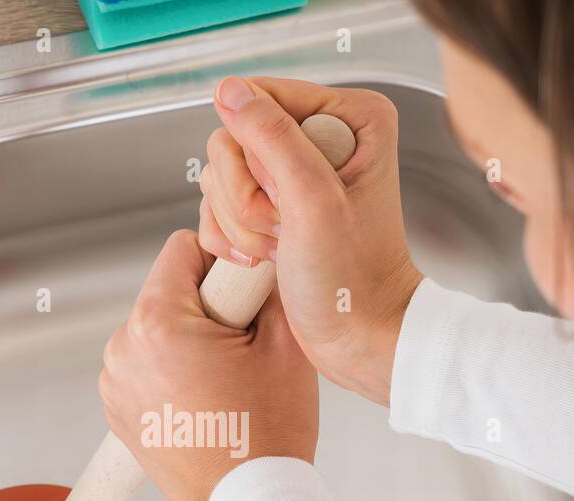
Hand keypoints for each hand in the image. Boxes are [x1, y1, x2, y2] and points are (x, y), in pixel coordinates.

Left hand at [100, 230, 318, 500]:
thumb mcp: (286, 343)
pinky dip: (173, 375)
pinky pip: (146, 368)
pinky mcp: (118, 413)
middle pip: (167, 292)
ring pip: (158, 331)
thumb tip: (259, 258)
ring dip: (189, 342)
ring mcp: (114, 385)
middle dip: (206, 309)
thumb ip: (268, 285)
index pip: (182, 250)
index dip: (222, 265)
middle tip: (243, 351)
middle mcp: (122, 350)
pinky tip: (207, 404)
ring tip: (226, 383)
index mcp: (156, 323)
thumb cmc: (267, 435)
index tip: (244, 300)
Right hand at [200, 76, 421, 404]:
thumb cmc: (352, 278)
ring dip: (238, 222)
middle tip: (282, 230)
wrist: (355, 336)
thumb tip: (230, 91)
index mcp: (350, 119)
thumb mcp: (312, 200)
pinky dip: (230, 237)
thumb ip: (271, 136)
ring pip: (220, 175)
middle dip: (245, 196)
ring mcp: (292, 175)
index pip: (261, 100)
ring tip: (278, 248)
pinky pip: (217, 205)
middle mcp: (321, 139)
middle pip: (233, 140)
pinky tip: (262, 259)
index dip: (256, 155)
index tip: (285, 199)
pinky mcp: (271, 207)